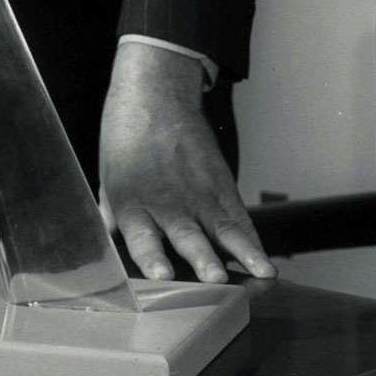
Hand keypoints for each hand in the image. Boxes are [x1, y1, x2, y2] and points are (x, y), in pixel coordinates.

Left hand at [99, 41, 275, 283]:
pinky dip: (254, 244)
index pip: (142, 237)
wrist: (155, 97)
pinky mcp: (221, 185)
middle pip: (187, 236)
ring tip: (260, 273)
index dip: (153, 257)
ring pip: (223, 231)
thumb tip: (110, 244)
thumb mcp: (109, 175)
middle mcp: (167, 203)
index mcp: (132, 203)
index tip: (163, 275)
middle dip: (202, 259)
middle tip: (216, 278)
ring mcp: (198, 194)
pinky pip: (240, 220)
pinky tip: (266, 264)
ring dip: (241, 254)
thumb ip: (113, 213)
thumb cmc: (127, 138)